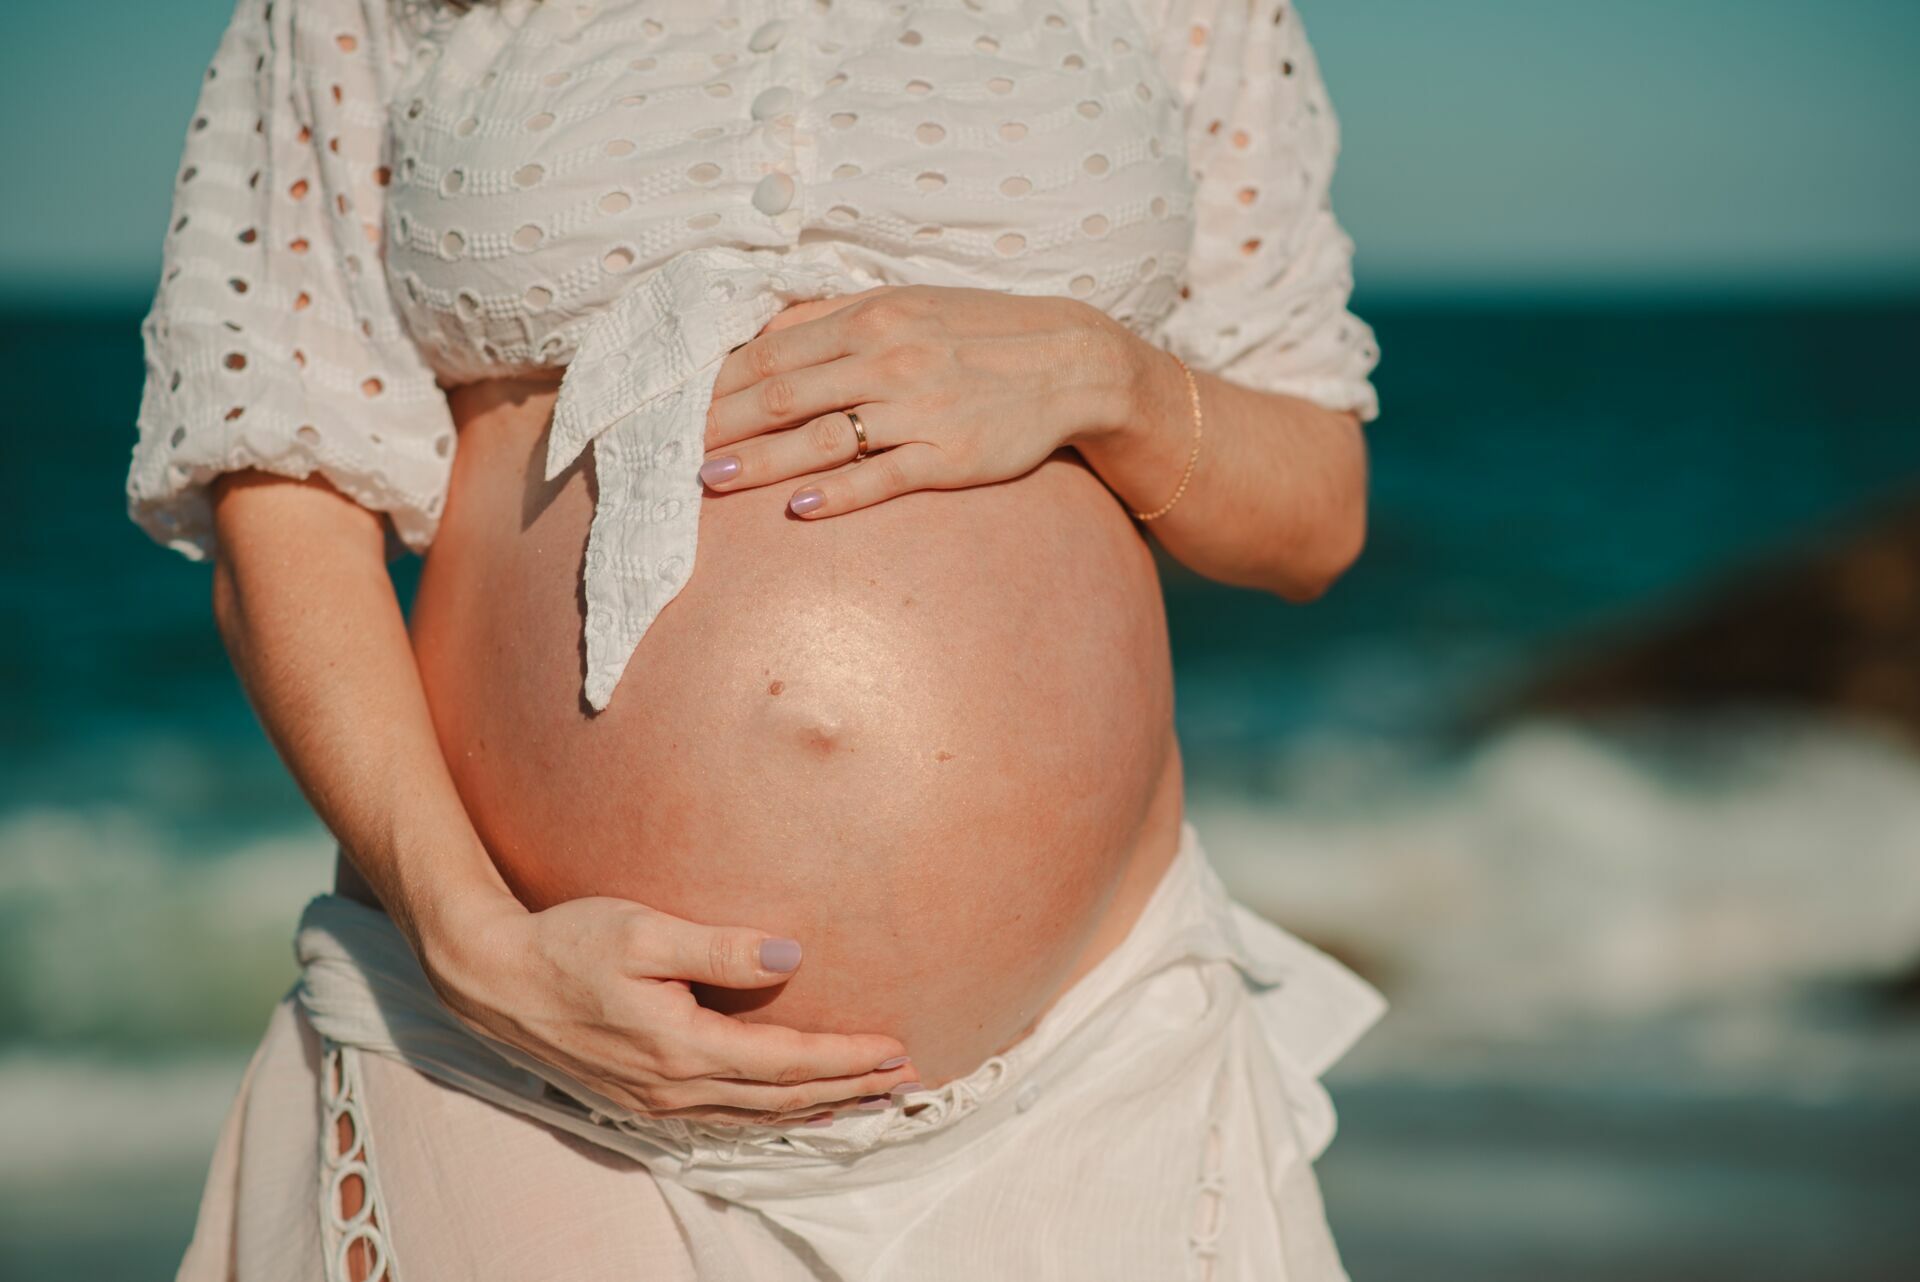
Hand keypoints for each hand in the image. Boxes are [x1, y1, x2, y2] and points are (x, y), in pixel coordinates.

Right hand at [420, 892, 918, 1125]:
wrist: (492, 977)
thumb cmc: (566, 942)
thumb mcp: (643, 930)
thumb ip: (720, 947)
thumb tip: (791, 958)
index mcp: (683, 1046)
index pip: (787, 1061)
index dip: (846, 1058)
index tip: (895, 1050)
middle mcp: (675, 1088)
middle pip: (783, 1099)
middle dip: (849, 1090)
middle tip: (906, 1081)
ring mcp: (656, 1101)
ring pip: (756, 1117)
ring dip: (817, 1109)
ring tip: (867, 1100)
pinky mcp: (641, 1099)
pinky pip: (725, 1119)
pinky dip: (772, 1117)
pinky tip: (792, 1109)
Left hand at [697, 285, 1132, 516]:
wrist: (1070, 361)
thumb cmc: (977, 332)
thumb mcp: (906, 305)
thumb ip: (833, 322)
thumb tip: (761, 337)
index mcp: (870, 319)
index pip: (772, 354)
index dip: (716, 383)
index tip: (672, 407)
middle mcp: (888, 359)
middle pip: (782, 395)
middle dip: (719, 425)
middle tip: (668, 450)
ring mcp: (919, 408)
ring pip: (822, 437)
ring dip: (761, 461)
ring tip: (711, 481)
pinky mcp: (950, 454)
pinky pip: (884, 476)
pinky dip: (839, 493)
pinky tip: (800, 509)